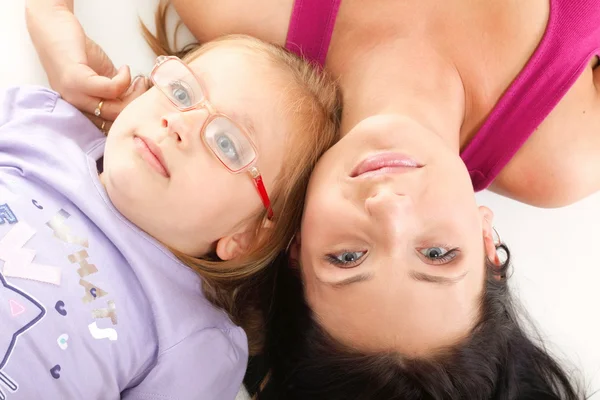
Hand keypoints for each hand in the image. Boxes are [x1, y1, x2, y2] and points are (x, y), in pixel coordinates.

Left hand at [26, 3, 148, 131]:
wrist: (52, 26)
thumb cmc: (77, 52)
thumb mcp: (101, 78)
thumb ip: (115, 93)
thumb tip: (137, 101)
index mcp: (82, 110)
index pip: (112, 127)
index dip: (133, 115)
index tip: (144, 99)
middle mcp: (76, 107)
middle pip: (116, 121)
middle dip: (137, 106)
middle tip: (143, 87)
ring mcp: (73, 94)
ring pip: (114, 110)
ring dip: (134, 94)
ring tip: (138, 79)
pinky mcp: (75, 78)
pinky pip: (110, 89)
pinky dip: (124, 79)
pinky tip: (125, 68)